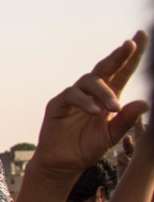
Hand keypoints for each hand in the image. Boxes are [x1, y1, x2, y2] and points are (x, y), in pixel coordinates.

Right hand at [33, 31, 148, 177]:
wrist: (63, 163)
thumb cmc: (87, 148)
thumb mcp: (112, 135)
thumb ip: (126, 120)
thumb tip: (145, 102)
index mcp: (108, 98)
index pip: (121, 72)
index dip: (131, 57)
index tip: (141, 37)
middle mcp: (91, 93)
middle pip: (105, 68)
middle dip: (118, 55)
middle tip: (130, 45)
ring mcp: (73, 97)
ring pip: (89, 81)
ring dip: (103, 92)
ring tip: (112, 108)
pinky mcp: (58, 104)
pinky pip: (72, 95)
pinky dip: (85, 102)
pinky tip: (95, 111)